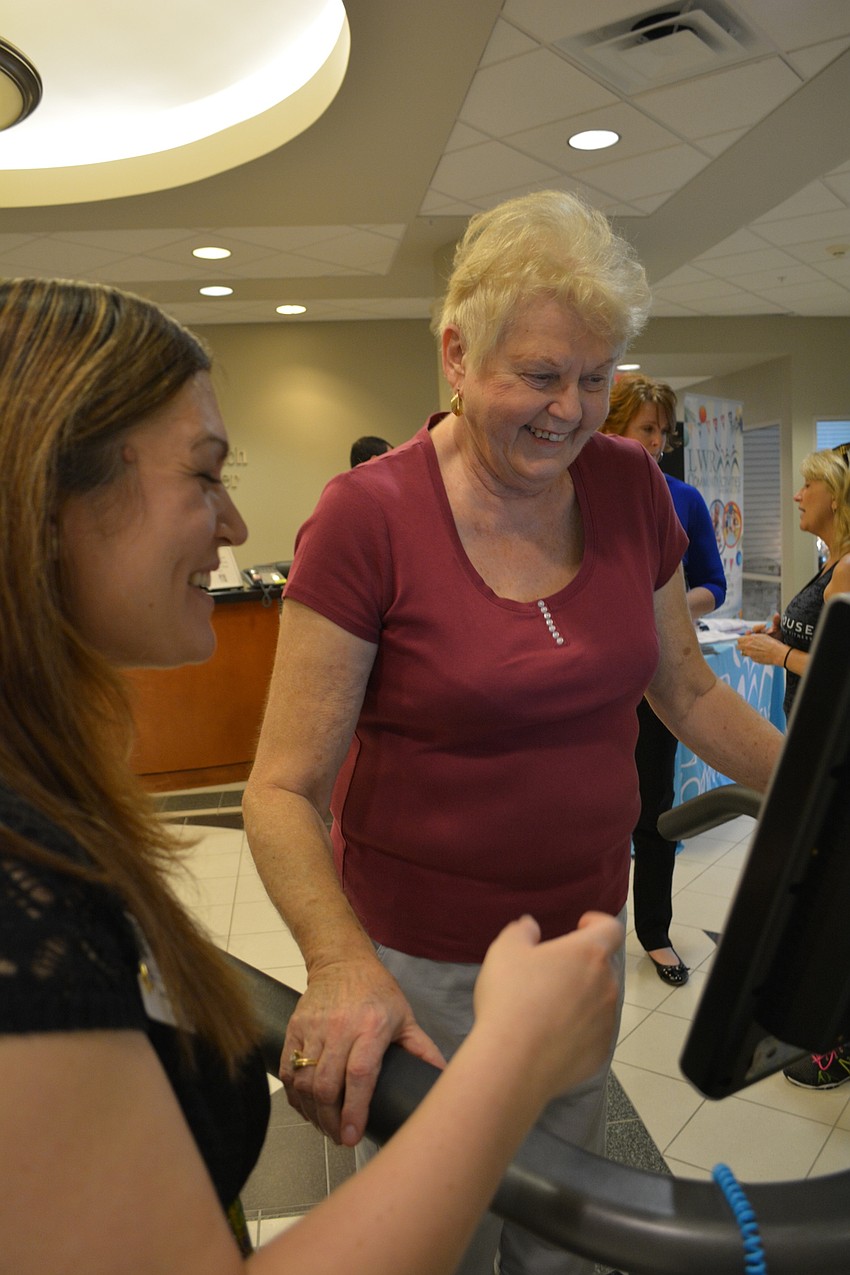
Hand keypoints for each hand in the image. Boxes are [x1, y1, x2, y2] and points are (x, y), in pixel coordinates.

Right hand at [281, 956, 444, 1145]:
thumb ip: (422, 1049)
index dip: (354, 1110)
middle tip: (340, 1137)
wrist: (342, 961)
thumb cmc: (377, 991)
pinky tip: (306, 1108)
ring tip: (326, 1127)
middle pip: (326, 1085)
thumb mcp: (405, 1017)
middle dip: (331, 1120)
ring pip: (305, 1081)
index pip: (359, 1075)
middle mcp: (339, 1028)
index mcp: (371, 1027)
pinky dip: (294, 1095)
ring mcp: (313, 1028)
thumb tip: (442, 1077)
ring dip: (313, 1113)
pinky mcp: (294, 1028)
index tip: (353, 1136)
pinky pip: (288, 1070)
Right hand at [472, 912, 623, 1109]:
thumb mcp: (505, 950)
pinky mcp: (601, 1051)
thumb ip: (521, 931)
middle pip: (604, 965)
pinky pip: (594, 1031)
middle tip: (554, 970)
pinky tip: (553, 1035)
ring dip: (583, 996)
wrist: (512, 1062)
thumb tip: (531, 926)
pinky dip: (580, 1028)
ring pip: (601, 999)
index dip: (597, 922)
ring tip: (551, 1006)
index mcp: (588, 953)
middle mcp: (606, 984)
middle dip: (585, 962)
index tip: (581, 925)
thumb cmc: (510, 997)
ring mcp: (607, 1021)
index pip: (611, 928)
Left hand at [736, 631, 783, 665]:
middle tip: (746, 645)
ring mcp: (750, 654)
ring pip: (743, 653)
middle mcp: (748, 647)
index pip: (739, 640)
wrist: (778, 653)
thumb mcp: (762, 636)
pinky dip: (753, 656)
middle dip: (741, 646)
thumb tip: (748, 636)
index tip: (743, 640)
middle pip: (738, 647)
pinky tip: (759, 654)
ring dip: (746, 651)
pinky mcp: (754, 660)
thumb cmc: (772, 644)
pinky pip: (751, 657)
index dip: (741, 640)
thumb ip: (753, 636)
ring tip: (753, 650)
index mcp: (750, 639)